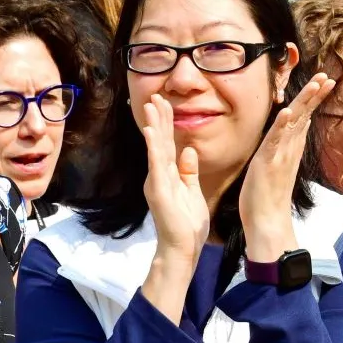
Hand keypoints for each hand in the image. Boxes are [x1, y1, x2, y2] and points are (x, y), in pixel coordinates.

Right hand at [139, 95, 208, 261]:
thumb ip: (189, 171)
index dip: (166, 123)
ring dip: (153, 125)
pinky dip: (154, 147)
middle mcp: (159, 175)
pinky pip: (157, 164)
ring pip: (156, 148)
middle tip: (155, 95)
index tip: (164, 103)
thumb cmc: (186, 224)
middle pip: (159, 141)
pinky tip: (151, 131)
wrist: (182, 247)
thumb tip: (189, 150)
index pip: (167, 143)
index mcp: (168, 175)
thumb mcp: (192, 191)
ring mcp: (157, 182)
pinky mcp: (159, 190)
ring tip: (150, 105)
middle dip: (158, 117)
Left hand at [240, 73, 330, 261]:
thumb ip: (285, 149)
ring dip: (304, 102)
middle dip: (315, 94)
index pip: (304, 116)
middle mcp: (288, 148)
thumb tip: (290, 133)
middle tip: (328, 75)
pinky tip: (289, 111)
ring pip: (294, 123)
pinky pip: (275, 140)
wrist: (267, 221)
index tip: (325, 80)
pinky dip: (282, 126)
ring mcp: (280, 154)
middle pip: (304, 115)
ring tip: (316, 83)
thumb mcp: (277, 166)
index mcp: (290, 148)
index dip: (313, 98)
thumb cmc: (268, 196)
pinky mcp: (268, 163)